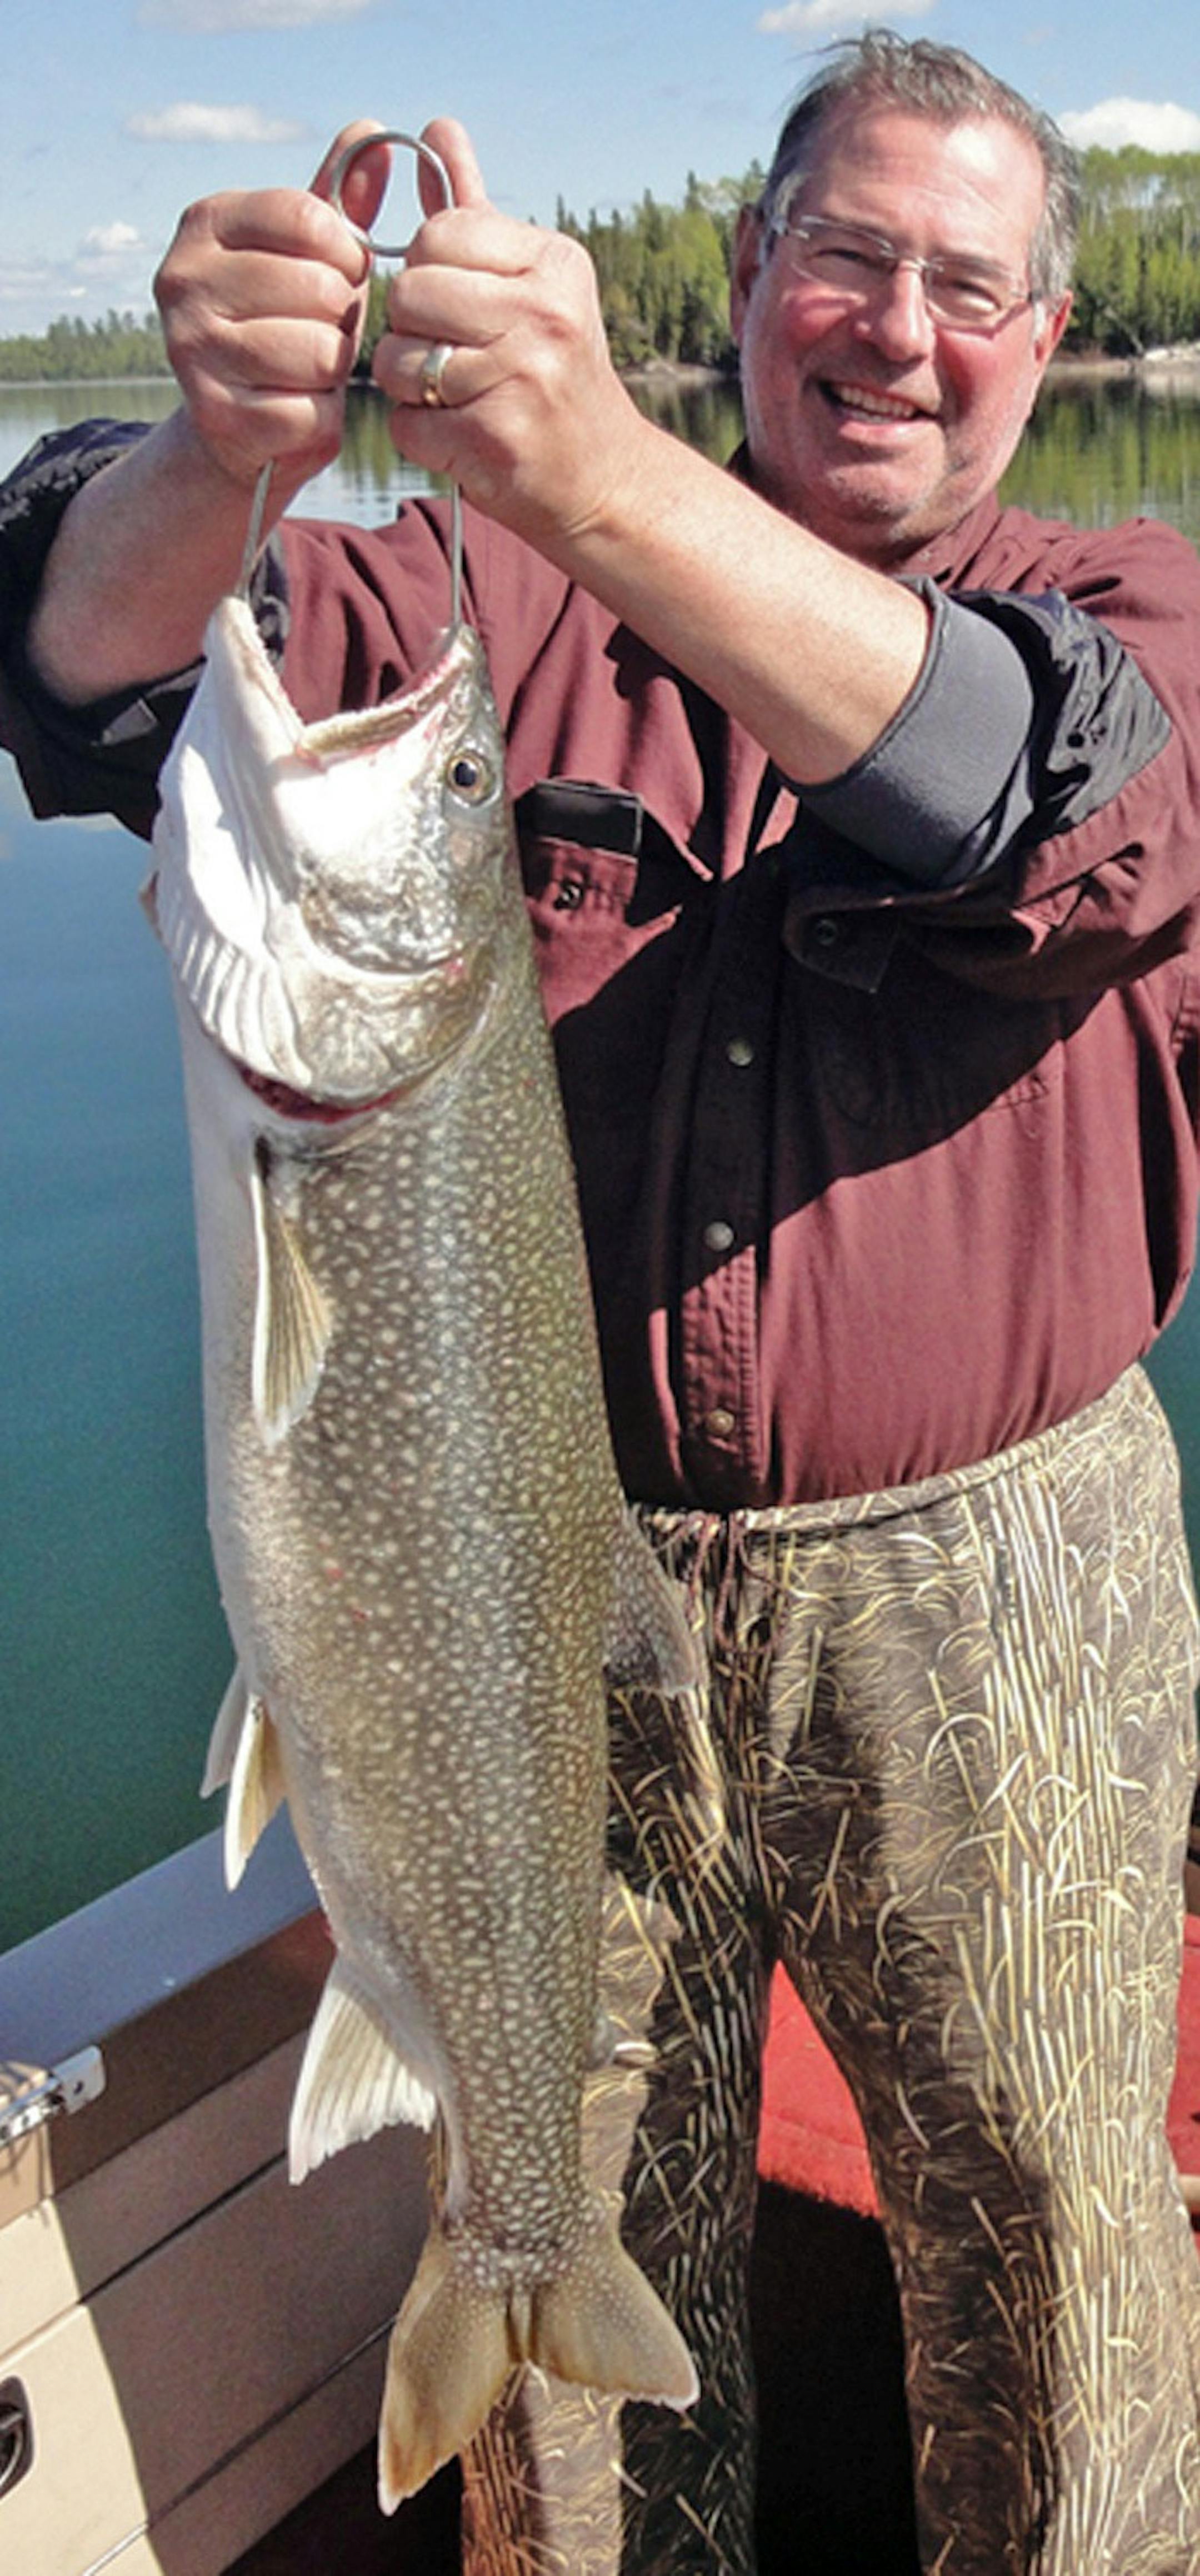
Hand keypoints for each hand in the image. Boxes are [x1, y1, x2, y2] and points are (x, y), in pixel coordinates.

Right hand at [153, 123, 389, 493]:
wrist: (235, 422)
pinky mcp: (215, 415)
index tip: (341, 271)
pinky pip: (310, 412)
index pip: (305, 217)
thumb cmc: (283, 322)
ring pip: (320, 354)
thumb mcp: (310, 256)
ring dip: (333, 370)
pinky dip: (320, 417)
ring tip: (307, 369)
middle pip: (319, 290)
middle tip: (317, 329)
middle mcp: (184, 280)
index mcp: (205, 223)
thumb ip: (340, 201)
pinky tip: (295, 409)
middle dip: (339, 317)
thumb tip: (372, 132)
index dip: (345, 252)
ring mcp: (192, 350)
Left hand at [371, 119, 646, 554]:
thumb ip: (475, 213)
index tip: (458, 302)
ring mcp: (524, 379)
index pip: (437, 234)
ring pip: (398, 361)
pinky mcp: (496, 441)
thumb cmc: (553, 372)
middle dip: (411, 327)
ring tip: (456, 395)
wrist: (602, 477)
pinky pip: (407, 422)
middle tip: (451, 352)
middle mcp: (546, 315)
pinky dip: (421, 434)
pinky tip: (461, 435)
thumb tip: (437, 128)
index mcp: (553, 263)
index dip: (427, 271)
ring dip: (409, 386)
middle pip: (409, 293)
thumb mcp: (529, 283)